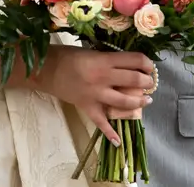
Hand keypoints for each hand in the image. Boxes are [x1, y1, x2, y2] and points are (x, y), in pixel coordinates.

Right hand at [38, 46, 153, 145]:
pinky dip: (110, 133)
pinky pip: (101, 123)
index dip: (146, 63)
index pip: (134, 60)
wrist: (44, 69)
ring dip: (139, 102)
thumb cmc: (66, 56)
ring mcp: (96, 95)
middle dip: (147, 82)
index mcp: (103, 60)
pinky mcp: (87, 107)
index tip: (149, 66)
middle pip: (134, 80)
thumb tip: (128, 66)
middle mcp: (103, 78)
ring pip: (125, 102)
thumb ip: (108, 60)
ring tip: (146, 100)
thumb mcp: (91, 52)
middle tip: (149, 82)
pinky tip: (119, 141)